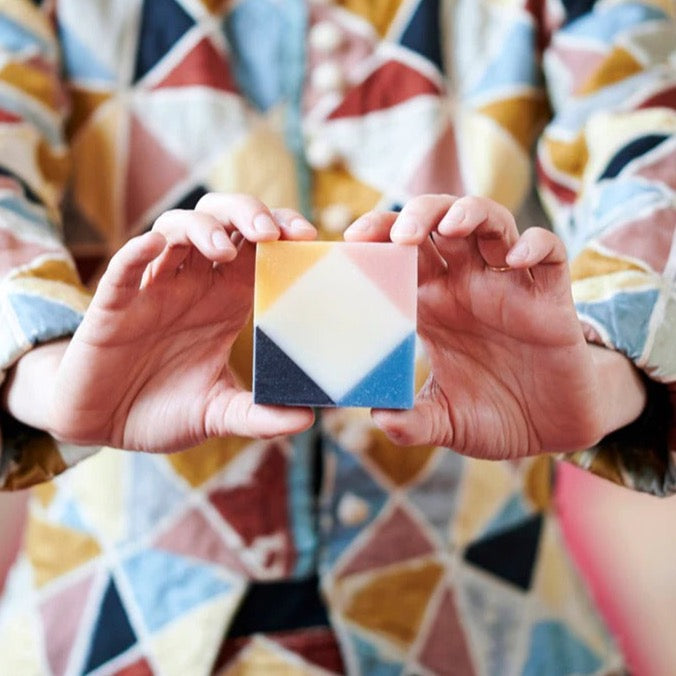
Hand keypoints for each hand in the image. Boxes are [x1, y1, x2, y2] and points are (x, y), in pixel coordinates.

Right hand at [47, 194, 316, 450]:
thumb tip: (307, 420)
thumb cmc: (165, 411)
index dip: (281, 231)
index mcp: (225, 301)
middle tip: (270, 232)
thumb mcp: (218, 415)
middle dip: (246, 213)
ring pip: (175, 230)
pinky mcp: (113, 307)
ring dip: (201, 230)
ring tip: (224, 251)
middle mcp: (193, 286)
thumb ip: (260, 416)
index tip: (307, 237)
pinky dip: (138, 251)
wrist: (104, 426)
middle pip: (221, 222)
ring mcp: (152, 291)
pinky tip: (155, 245)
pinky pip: (123, 268)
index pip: (258, 248)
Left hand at [344, 195, 645, 458]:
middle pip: (440, 223)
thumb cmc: (494, 417)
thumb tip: (380, 419)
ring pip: (491, 223)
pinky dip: (534, 246)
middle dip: (418, 214)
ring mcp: (509, 287)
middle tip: (400, 235)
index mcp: (434, 306)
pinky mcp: (552, 298)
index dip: (379, 236)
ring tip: (450, 227)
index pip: (401, 254)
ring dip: (470, 213)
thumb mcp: (447, 422)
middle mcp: (468, 286)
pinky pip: (550, 254)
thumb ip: (414, 422)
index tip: (353, 241)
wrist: (552, 432)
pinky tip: (514, 262)